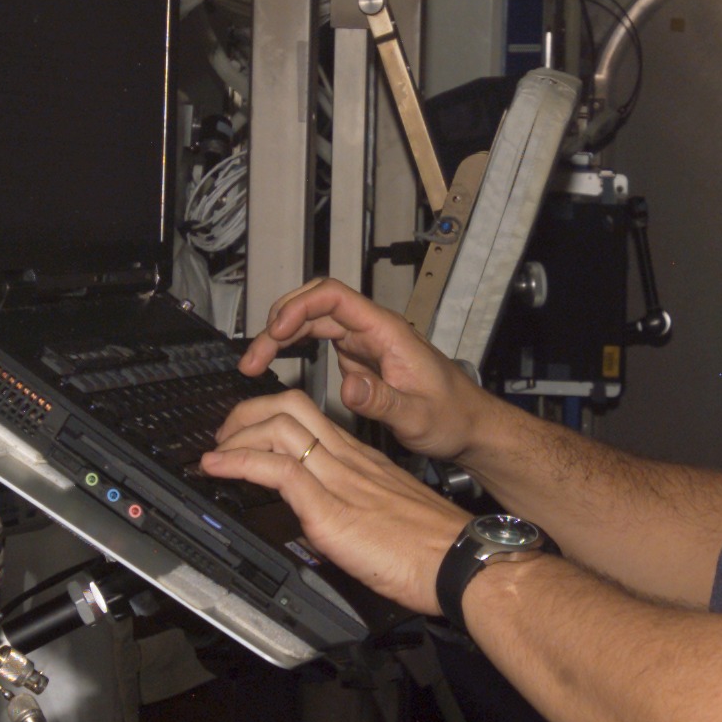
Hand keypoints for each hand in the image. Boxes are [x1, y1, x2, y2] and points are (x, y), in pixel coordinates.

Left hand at [199, 391, 469, 615]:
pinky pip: (278, 470)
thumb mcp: (387, 517)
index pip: (309, 415)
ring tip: (215, 453)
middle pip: (288, 407)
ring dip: (235, 436)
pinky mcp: (332, 511)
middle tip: (224, 437)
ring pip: (279, 427)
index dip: (268, 415)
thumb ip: (354, 510)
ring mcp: (340, 481)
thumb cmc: (434, 547)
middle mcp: (350, 460)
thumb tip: (320, 523)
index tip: (245, 433)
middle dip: (244, 414)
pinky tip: (218, 469)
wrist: (463, 562)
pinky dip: (239, 463)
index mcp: (363, 460)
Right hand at [235, 277, 489, 461]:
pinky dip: (293, 347)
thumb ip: (383, 401)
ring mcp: (364, 341)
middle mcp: (373, 330)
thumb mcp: (419, 416)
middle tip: (253, 356)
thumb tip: (348, 385)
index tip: (276, 331)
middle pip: (315, 305)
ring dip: (280, 336)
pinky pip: (318, 339)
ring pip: (313, 321)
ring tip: (253, 362)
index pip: (335, 297)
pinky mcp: (359, 357)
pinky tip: (277, 363)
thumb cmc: (453, 416)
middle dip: (279, 322)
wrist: (469, 424)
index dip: (300, 307)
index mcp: (387, 332)